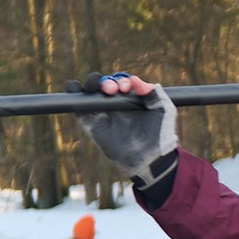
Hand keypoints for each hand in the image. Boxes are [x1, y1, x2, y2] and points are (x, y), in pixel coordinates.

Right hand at [85, 71, 177, 185]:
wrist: (151, 159)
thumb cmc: (161, 135)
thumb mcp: (164, 110)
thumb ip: (154, 93)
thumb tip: (136, 80)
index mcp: (132, 99)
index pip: (122, 82)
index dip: (121, 81)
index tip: (126, 88)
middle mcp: (117, 104)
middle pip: (105, 85)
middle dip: (107, 82)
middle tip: (112, 89)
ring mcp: (104, 114)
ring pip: (92, 93)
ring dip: (91, 84)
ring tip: (95, 85)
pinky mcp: (93, 125)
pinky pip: (81, 110)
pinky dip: (75, 97)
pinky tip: (73, 87)